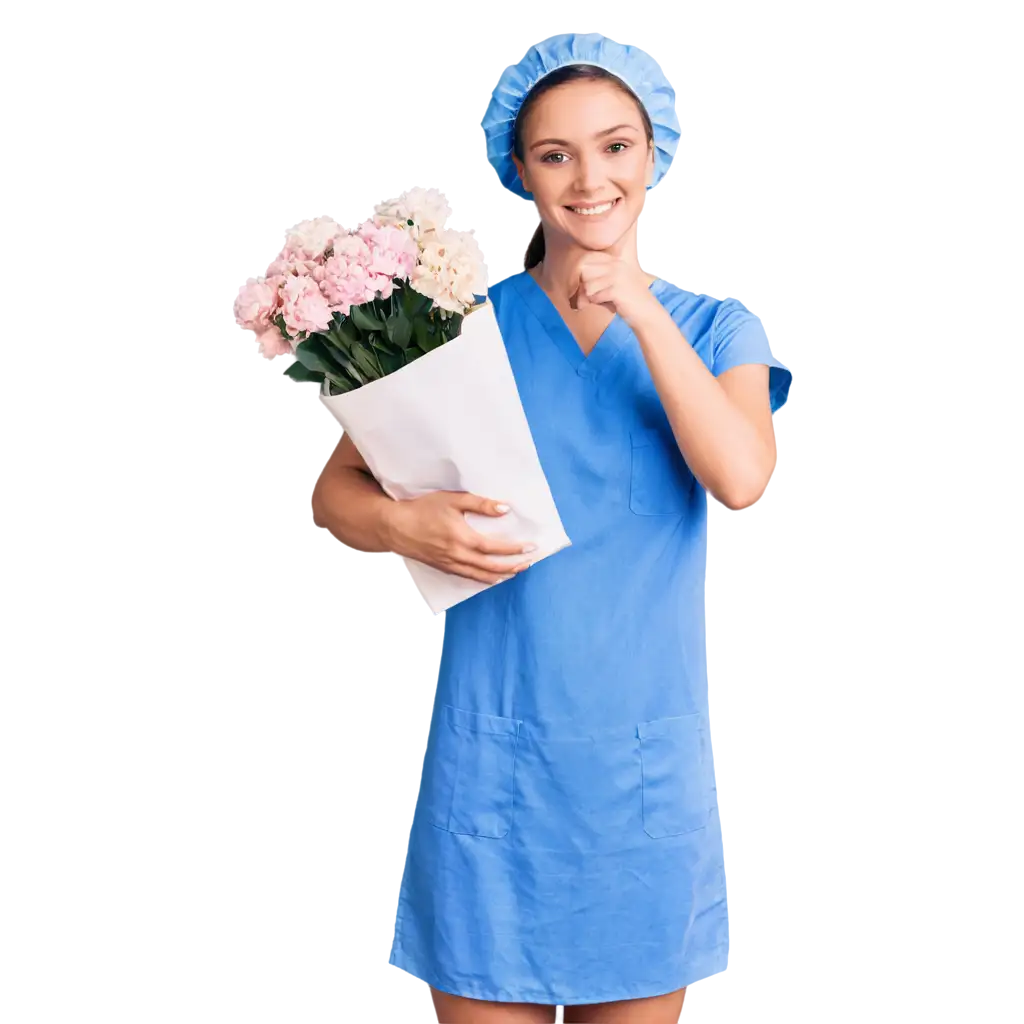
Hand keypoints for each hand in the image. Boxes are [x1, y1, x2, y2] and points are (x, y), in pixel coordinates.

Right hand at [381, 491, 535, 584]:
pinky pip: (468, 577)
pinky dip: (483, 579)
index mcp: (462, 538)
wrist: (395, 526)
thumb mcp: (452, 500)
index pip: (495, 548)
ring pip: (480, 576)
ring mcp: (450, 564)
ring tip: (515, 572)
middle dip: (512, 566)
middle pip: (491, 566)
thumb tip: (504, 509)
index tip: (530, 547)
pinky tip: (491, 577)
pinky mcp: (443, 568)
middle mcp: (458, 555)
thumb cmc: (423, 509)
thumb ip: (480, 504)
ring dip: (500, 575)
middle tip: (528, 563)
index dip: (514, 550)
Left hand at [569, 252, 658, 327]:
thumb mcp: (615, 282)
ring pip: (588, 285)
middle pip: (585, 273)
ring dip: (592, 297)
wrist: (647, 314)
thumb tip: (576, 279)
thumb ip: (599, 277)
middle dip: (586, 287)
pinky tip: (610, 304)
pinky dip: (598, 303)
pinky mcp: (616, 289)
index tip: (591, 288)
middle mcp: (616, 265)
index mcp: (616, 261)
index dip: (584, 277)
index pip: (587, 261)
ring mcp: (617, 276)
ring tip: (604, 300)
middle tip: (596, 297)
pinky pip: (594, 296)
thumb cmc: (629, 300)